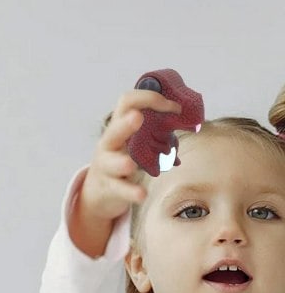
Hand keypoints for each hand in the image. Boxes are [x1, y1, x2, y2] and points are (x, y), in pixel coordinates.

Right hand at [69, 90, 180, 256]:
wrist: (99, 190)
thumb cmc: (124, 160)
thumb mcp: (135, 142)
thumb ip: (155, 131)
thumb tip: (192, 121)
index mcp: (119, 127)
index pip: (127, 102)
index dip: (149, 98)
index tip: (174, 107)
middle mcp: (109, 144)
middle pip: (114, 130)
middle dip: (125, 125)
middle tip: (138, 118)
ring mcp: (106, 166)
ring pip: (111, 162)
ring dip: (121, 163)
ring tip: (130, 165)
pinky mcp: (109, 187)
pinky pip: (119, 189)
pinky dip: (131, 192)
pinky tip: (142, 194)